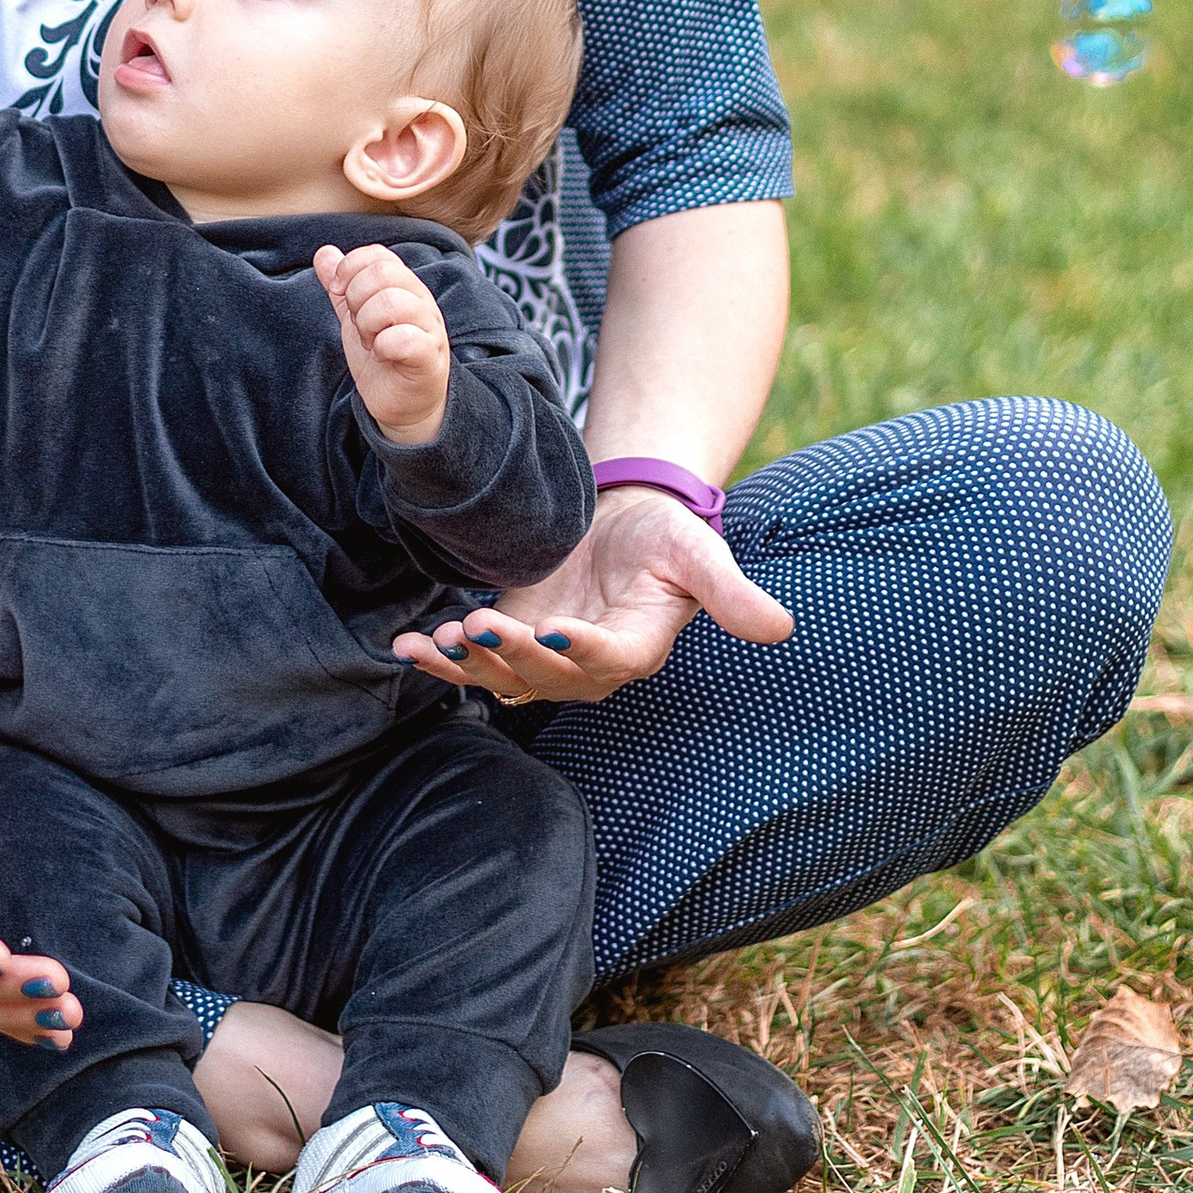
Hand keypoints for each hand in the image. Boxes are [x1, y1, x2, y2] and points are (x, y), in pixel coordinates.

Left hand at [315, 240, 448, 445]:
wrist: (405, 405)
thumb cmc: (384, 357)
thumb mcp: (356, 316)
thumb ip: (342, 286)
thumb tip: (324, 251)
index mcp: (404, 285)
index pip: (377, 255)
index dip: (349, 269)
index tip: (339, 295)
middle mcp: (420, 299)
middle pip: (382, 274)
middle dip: (356, 300)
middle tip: (359, 326)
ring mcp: (429, 327)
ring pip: (391, 302)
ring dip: (368, 325)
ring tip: (371, 342)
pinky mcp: (429, 356)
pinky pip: (405, 337)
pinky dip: (384, 345)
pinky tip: (383, 355)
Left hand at [391, 483, 792, 704]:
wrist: (621, 516)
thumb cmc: (663, 535)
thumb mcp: (698, 553)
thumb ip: (730, 593)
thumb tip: (783, 628)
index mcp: (636, 646)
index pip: (610, 660)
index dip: (582, 652)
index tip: (556, 630)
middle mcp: (587, 664)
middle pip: (547, 675)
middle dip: (511, 653)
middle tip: (478, 624)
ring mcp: (544, 656)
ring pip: (504, 676)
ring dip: (465, 664)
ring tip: (431, 643)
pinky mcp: (510, 637)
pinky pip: (474, 659)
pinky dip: (441, 656)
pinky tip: (409, 645)